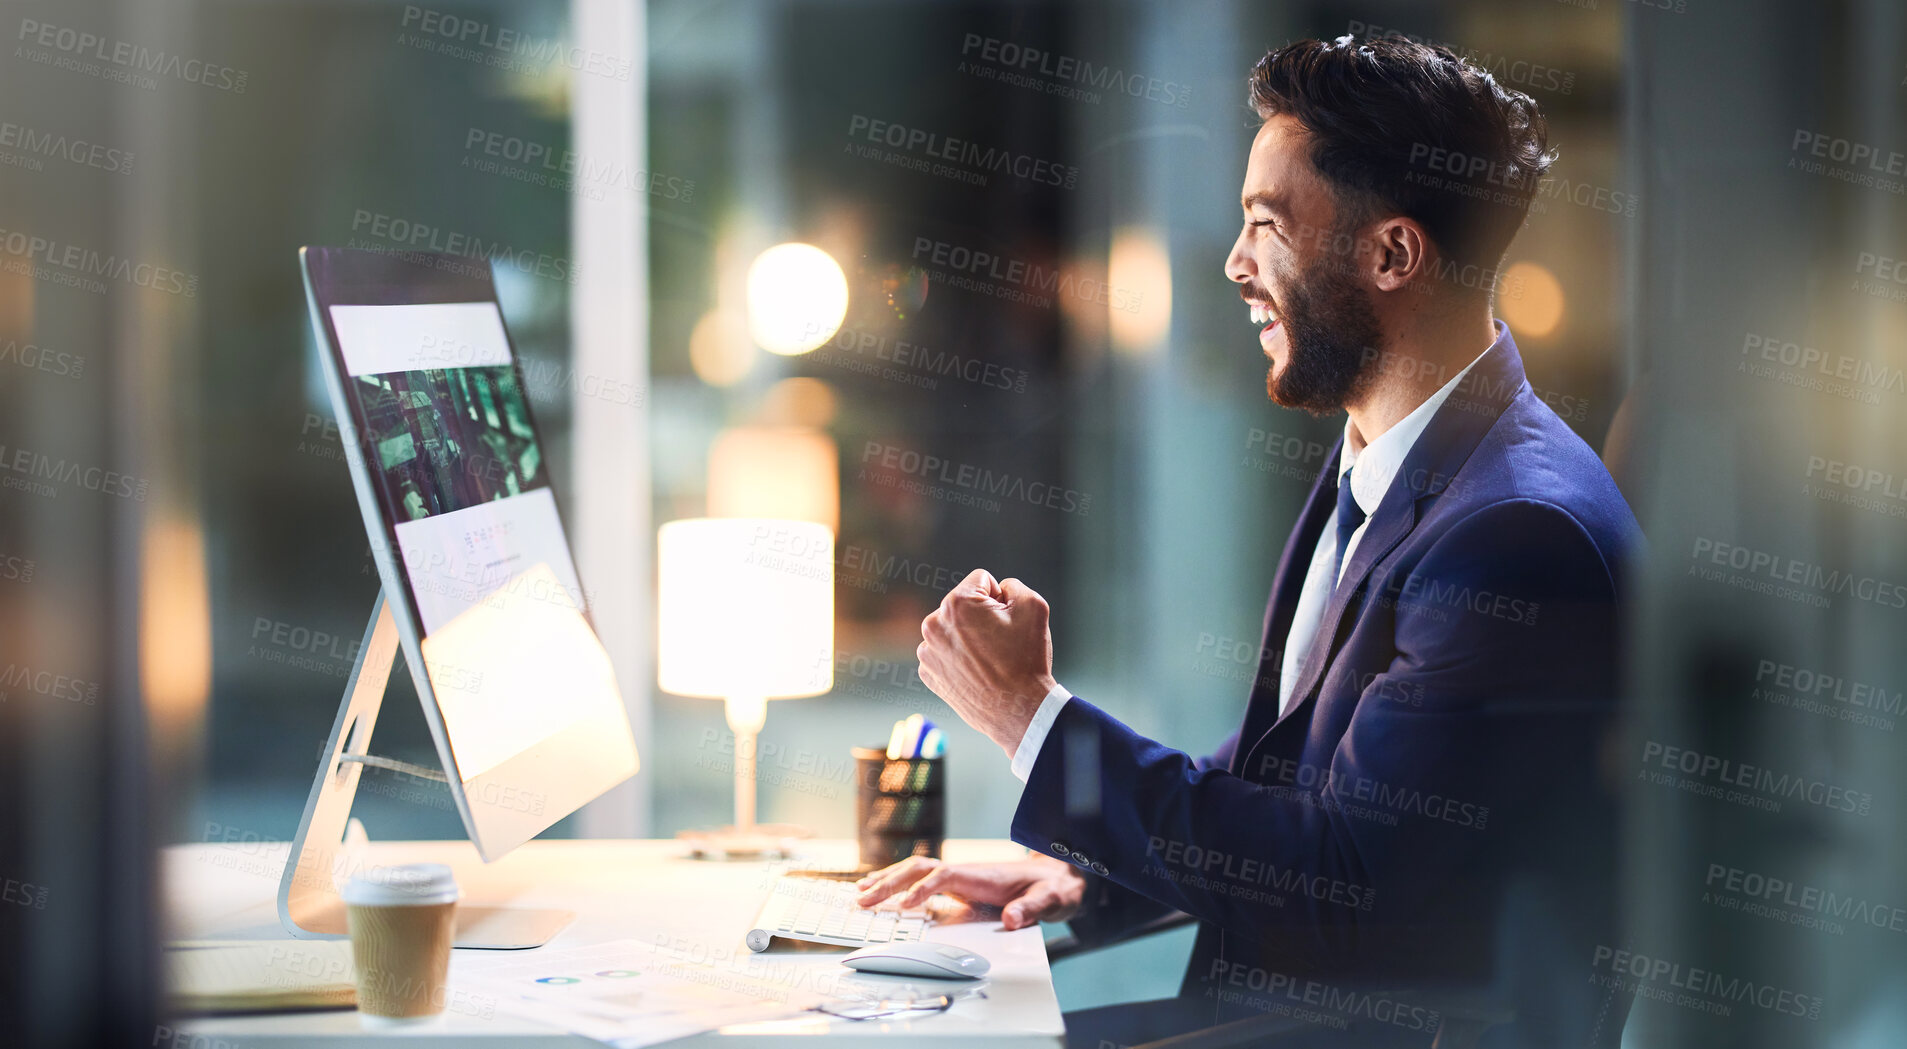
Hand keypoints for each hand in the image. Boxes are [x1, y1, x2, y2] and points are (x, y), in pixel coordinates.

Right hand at [855, 855, 1085, 930]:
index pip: (944, 875)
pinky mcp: (959, 885)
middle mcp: (966, 872)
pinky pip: (922, 882)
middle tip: (863, 899)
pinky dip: (899, 885)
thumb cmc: (1053, 889)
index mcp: (982, 874)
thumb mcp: (1050, 900)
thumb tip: (1011, 918)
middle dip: (890, 882)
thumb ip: (1033, 907)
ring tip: (860, 893)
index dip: (923, 889)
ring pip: (916, 871)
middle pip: (920, 869)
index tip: (905, 905)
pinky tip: (883, 894)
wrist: (1059, 878)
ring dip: (888, 880)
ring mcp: (961, 877)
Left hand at [917, 569, 1058, 756]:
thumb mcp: (1034, 606)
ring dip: (969, 637)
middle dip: (982, 617)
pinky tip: (976, 672)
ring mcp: (928, 651)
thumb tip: (998, 589)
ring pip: (954, 629)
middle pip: (964, 605)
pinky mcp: (928, 673)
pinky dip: (960, 658)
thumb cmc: (1027, 659)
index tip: (1007, 622)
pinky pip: (946, 652)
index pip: (982, 581)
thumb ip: (1013, 585)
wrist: (1018, 710)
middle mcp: (933, 625)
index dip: (1001, 598)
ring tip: (989, 660)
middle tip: (1000, 643)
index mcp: (956, 604)